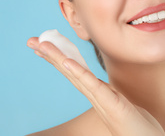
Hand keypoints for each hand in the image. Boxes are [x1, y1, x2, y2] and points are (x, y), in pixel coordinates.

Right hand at [27, 37, 164, 135]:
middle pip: (68, 71)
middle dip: (50, 55)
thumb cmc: (134, 124)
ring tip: (42, 46)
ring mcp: (101, 100)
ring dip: (58, 59)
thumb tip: (100, 83)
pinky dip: (79, 73)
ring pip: (76, 76)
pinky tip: (67, 62)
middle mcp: (94, 95)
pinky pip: (93, 86)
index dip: (57, 57)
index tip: (42, 44)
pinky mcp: (112, 104)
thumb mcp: (118, 102)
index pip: (73, 71)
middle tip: (31, 40)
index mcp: (96, 92)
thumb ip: (107, 92)